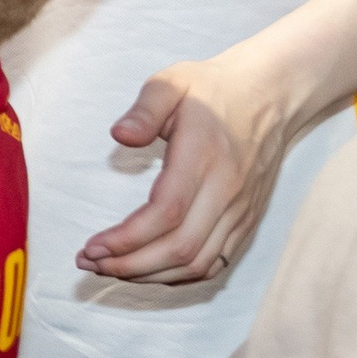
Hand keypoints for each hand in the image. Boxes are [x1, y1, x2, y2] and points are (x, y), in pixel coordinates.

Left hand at [77, 53, 294, 283]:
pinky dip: (180, 275)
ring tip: (110, 270)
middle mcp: (227, 191)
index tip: (92, 247)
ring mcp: (240, 210)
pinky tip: (147, 270)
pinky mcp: (246, 220)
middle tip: (89, 263)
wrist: (267, 97)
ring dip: (151, 275)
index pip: (166, 212)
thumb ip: (144, 109)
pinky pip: (216, 261)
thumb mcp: (171, 82)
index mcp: (204, 157)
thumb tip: (119, 135)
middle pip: (181, 248)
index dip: (128, 239)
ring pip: (199, 262)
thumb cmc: (210, 89)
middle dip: (131, 265)